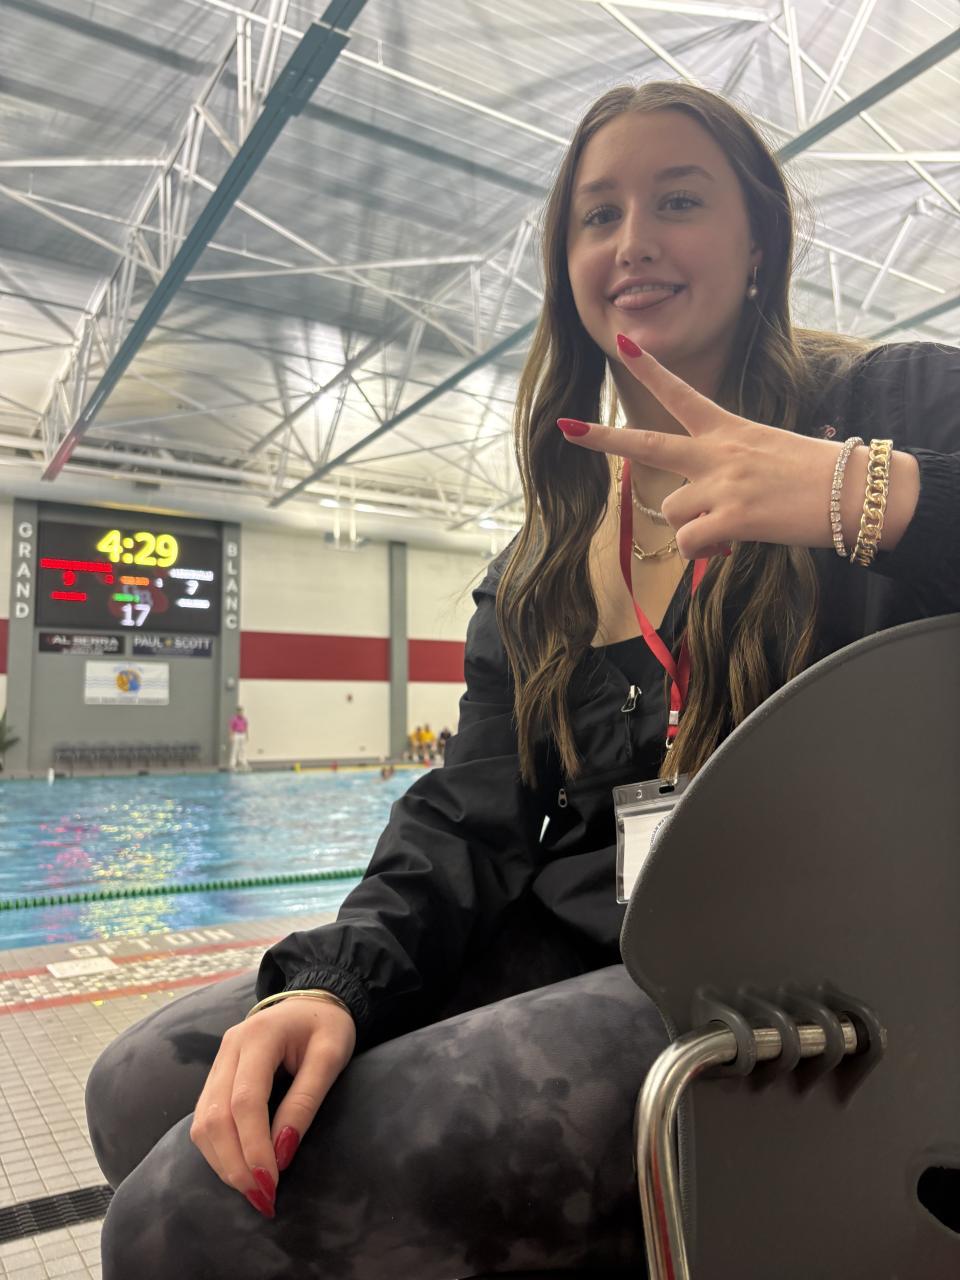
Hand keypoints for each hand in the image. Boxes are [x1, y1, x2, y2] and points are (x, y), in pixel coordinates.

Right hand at [190, 997, 355, 1217]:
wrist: (312, 1003)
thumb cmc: (327, 1026)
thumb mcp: (331, 1056)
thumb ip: (306, 1101)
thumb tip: (282, 1153)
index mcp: (258, 1035)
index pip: (244, 1100)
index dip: (254, 1146)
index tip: (271, 1183)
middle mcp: (229, 1048)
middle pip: (214, 1117)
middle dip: (235, 1164)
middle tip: (262, 1198)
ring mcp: (219, 1062)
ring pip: (203, 1123)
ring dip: (224, 1163)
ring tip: (254, 1190)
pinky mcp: (217, 1078)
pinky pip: (206, 1120)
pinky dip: (220, 1151)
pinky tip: (242, 1169)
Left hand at [558, 337, 860, 560]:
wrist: (854, 492)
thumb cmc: (815, 476)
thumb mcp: (765, 455)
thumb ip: (724, 475)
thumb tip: (702, 520)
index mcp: (727, 430)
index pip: (680, 393)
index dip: (649, 368)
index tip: (622, 341)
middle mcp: (716, 452)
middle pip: (647, 443)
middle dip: (603, 438)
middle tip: (566, 427)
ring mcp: (720, 484)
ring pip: (672, 511)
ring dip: (692, 527)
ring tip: (731, 527)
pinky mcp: (731, 518)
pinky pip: (691, 543)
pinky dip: (705, 552)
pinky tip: (733, 543)